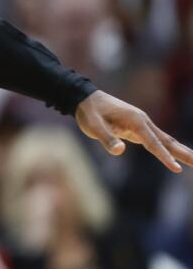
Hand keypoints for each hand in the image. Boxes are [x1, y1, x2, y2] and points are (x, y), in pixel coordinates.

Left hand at [75, 90, 192, 172]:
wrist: (86, 99)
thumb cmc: (89, 112)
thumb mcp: (93, 126)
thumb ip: (106, 138)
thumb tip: (120, 151)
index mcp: (135, 121)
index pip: (153, 143)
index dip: (164, 157)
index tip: (176, 169)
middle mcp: (143, 122)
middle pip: (167, 141)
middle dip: (184, 153)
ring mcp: (142, 125)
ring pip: (165, 141)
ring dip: (180, 151)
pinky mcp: (138, 129)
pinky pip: (157, 141)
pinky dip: (168, 149)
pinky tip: (176, 156)